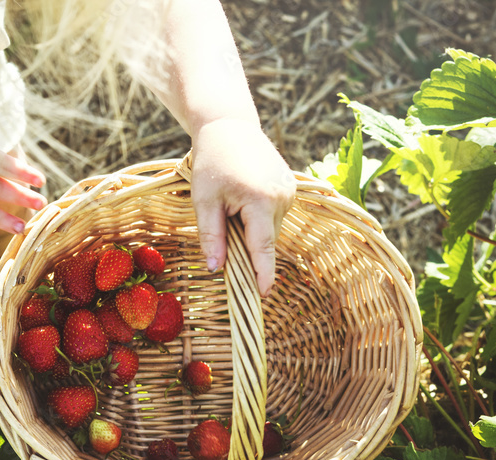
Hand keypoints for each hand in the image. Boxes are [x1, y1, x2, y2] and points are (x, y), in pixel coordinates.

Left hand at [190, 118, 294, 295]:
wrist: (229, 126)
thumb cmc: (212, 162)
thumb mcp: (204, 201)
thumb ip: (212, 236)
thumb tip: (216, 269)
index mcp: (261, 201)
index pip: (263, 247)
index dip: (262, 273)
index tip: (263, 295)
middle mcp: (282, 197)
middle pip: (264, 239)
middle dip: (246, 243)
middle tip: (223, 220)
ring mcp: (290, 191)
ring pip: (269, 228)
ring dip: (251, 227)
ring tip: (232, 200)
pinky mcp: (290, 187)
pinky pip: (273, 215)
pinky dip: (258, 216)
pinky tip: (244, 195)